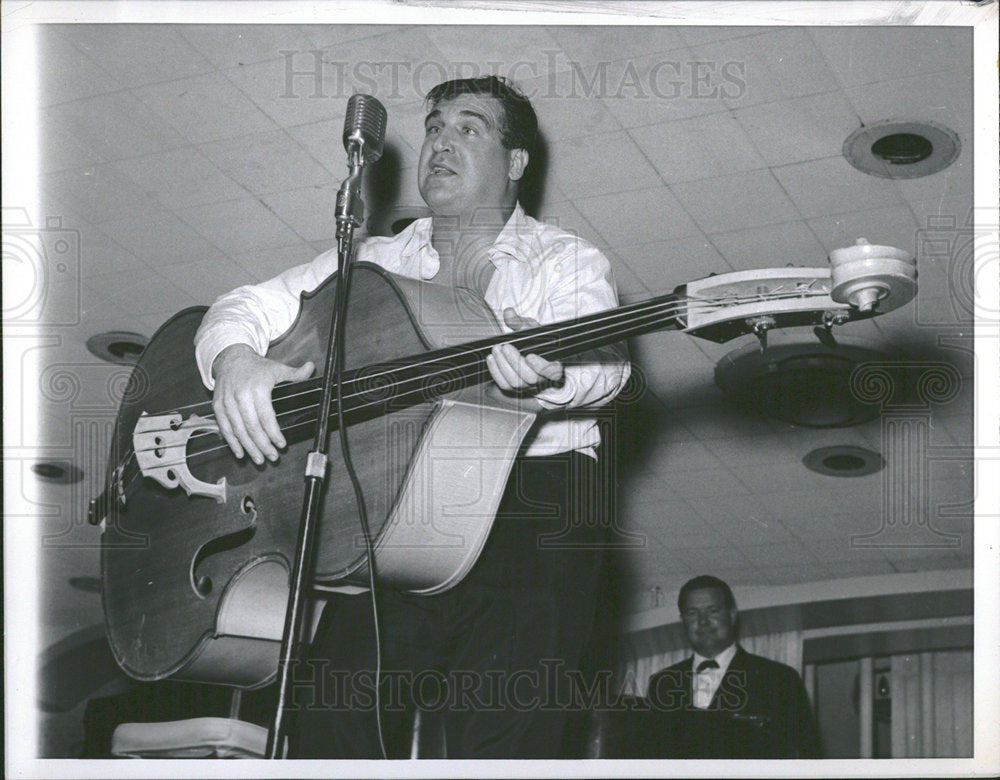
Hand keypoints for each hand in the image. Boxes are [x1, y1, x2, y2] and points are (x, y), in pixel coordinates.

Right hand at [211, 344, 314, 463]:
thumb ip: (295, 373)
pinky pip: (224, 427)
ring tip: (259, 459)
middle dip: (263, 445)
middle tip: (273, 457)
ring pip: (238, 430)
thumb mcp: (277, 368)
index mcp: (257, 388)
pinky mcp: (217, 406)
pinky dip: (231, 442)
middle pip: (252, 427)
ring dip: (249, 447)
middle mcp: (240, 396)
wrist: (230, 358)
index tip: (282, 444)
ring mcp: (227, 402)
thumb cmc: (256, 366)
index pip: (266, 416)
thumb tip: (311, 367)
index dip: (274, 433)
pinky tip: (240, 453)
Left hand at [485, 309, 563, 393]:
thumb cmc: (534, 342)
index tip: (530, 355)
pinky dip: (495, 371)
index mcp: (553, 366)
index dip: (541, 366)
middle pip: (530, 378)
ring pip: (515, 383)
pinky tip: (491, 359)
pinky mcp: (513, 388)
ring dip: (502, 365)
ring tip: (496, 350)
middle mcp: (541, 379)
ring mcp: (527, 387)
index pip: (552, 371)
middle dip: (515, 361)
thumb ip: (520, 322)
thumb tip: (508, 313)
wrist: (526, 353)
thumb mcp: (531, 330)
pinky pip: (504, 385)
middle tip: (504, 347)